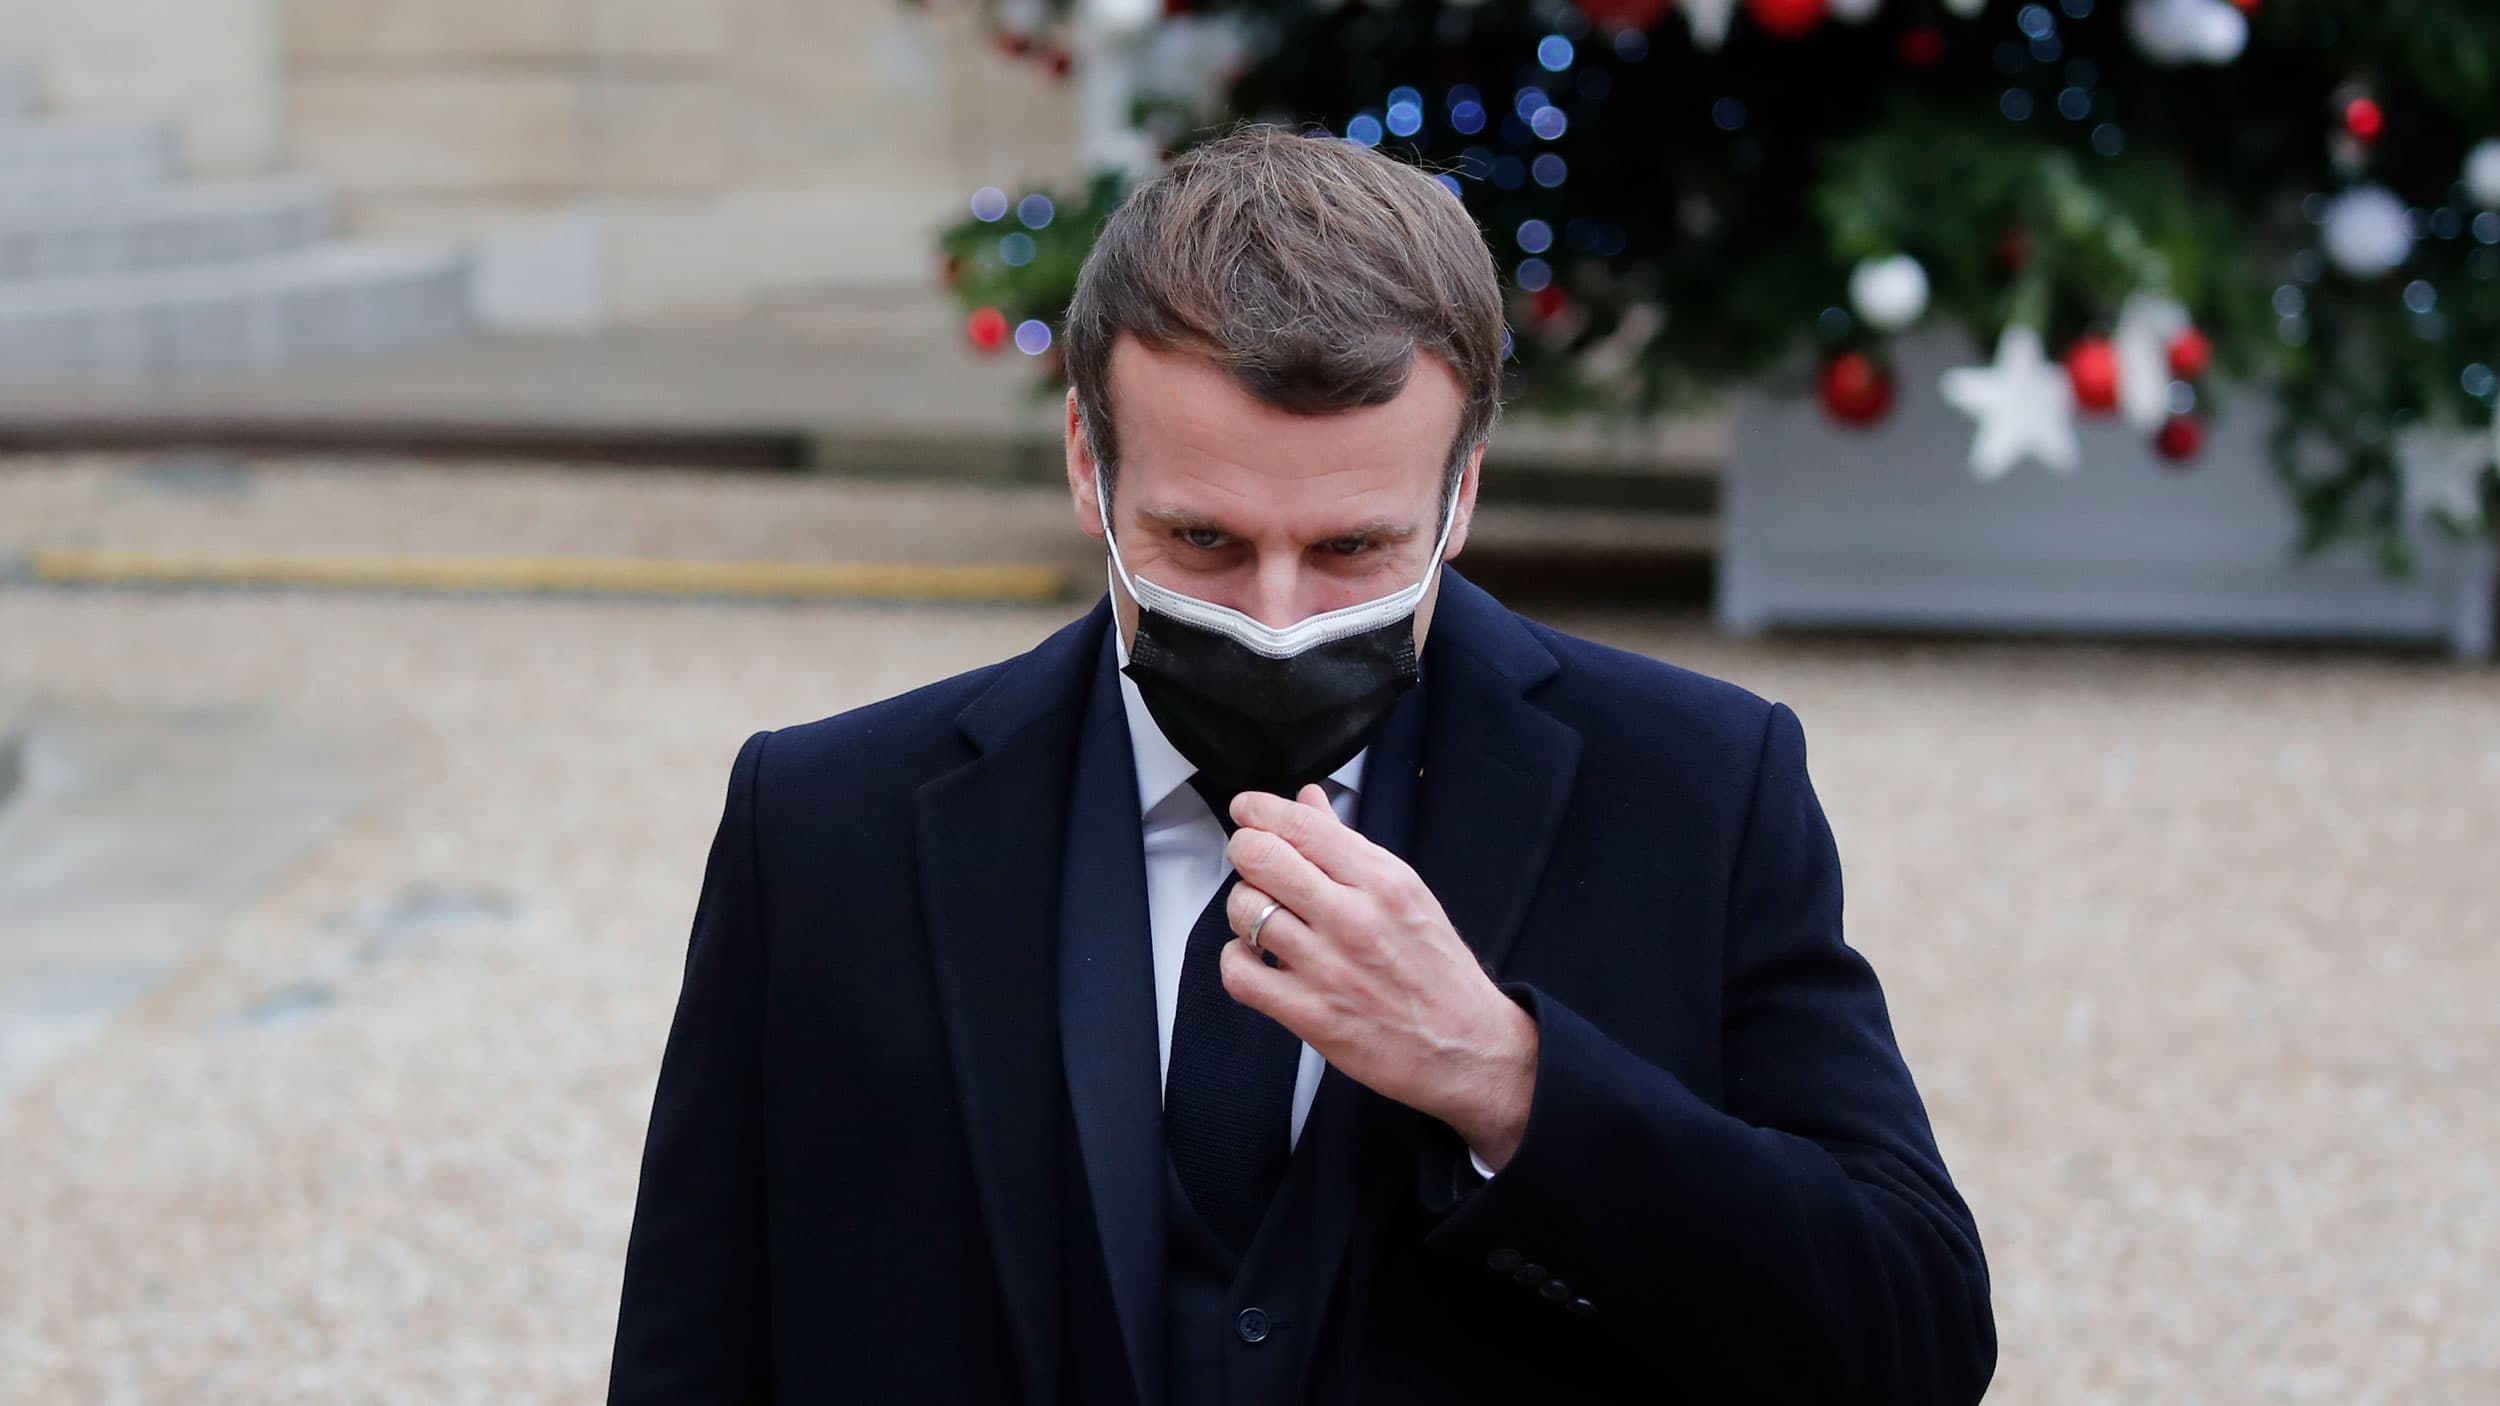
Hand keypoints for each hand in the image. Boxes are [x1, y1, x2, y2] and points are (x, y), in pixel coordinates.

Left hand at [1220, 785, 1539, 1169]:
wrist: (1468, 1045)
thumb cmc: (1436, 968)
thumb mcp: (1405, 891)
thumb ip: (1348, 844)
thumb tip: (1308, 799)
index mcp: (1381, 879)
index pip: (1300, 825)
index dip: (1258, 810)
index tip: (1246, 810)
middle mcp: (1353, 917)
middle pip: (1261, 858)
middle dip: (1243, 852)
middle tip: (1250, 862)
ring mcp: (1328, 967)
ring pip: (1245, 911)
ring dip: (1242, 909)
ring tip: (1262, 917)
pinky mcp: (1311, 1014)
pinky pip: (1239, 973)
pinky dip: (1237, 961)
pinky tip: (1257, 959)